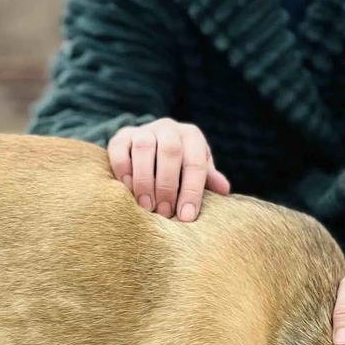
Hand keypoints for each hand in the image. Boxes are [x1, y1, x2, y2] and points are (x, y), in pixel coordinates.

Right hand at [107, 119, 229, 220]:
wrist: (149, 145)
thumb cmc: (178, 166)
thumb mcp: (195, 170)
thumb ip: (208, 179)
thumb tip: (224, 191)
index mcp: (191, 136)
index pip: (196, 162)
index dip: (192, 190)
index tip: (186, 216)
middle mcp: (168, 128)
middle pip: (170, 151)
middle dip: (168, 186)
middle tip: (164, 213)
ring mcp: (143, 130)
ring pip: (144, 148)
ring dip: (145, 181)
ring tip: (146, 206)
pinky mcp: (121, 137)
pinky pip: (120, 151)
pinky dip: (124, 172)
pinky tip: (128, 190)